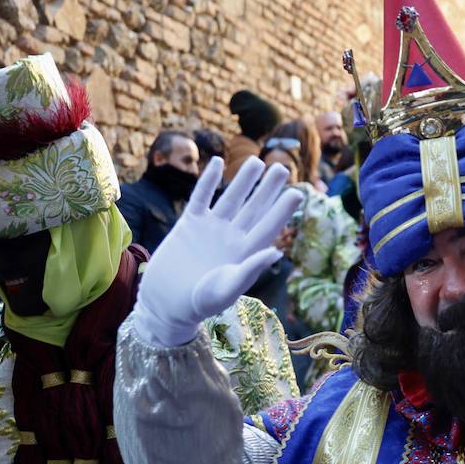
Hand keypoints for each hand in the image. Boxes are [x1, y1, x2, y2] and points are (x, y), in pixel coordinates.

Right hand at [133, 157, 301, 346]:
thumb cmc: (199, 303)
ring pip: (231, 198)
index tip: (298, 193)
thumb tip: (277, 253)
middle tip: (283, 168)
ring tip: (256, 160)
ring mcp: (210, 229)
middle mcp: (231, 238)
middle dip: (268, 189)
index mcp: (245, 254)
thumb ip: (251, 269)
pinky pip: (201, 197)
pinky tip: (217, 162)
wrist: (165, 303)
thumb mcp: (227, 288)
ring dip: (244, 180)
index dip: (282, 211)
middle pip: (254, 208)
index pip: (268, 227)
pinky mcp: (189, 224)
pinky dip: (208, 181)